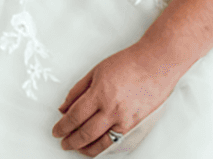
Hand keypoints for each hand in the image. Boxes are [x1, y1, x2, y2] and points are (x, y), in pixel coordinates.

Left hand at [52, 45, 177, 154]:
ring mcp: (126, 120)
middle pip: (86, 132)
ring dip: (86, 148)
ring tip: (77, 148)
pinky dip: (105, 148)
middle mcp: (112, 109)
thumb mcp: (95, 71)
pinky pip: (117, 143)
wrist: (155, 65)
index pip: (75, 116)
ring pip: (102, 143)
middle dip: (71, 140)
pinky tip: (96, 147)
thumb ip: (77, 91)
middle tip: (63, 142)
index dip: (63, 126)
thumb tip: (64, 108)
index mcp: (99, 93)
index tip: (56, 131)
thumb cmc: (127, 64)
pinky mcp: (136, 126)